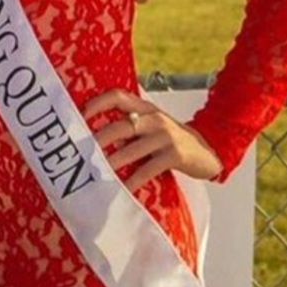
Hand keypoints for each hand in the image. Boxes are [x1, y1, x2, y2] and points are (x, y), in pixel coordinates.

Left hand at [83, 88, 221, 191]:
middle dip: (99, 140)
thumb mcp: (151, 126)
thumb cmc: (170, 140)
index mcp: (145, 108)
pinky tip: (122, 189)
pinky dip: (133, 181)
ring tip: (96, 172)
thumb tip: (91, 138)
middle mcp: (154, 118)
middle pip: (122, 126)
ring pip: (132, 149)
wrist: (208, 151)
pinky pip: (148, 169)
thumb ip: (128, 125)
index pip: (118, 96)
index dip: (97, 103)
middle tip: (82, 153)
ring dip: (112, 162)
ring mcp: (166, 136)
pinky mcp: (175, 155)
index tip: (79, 115)